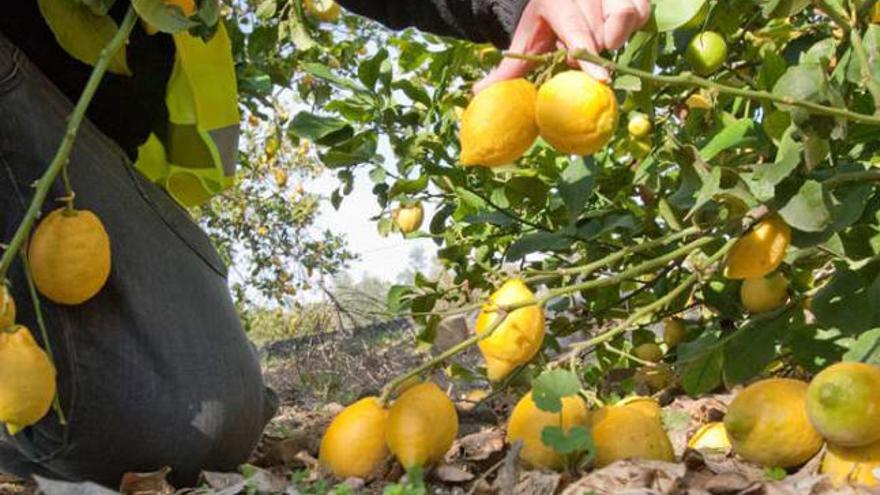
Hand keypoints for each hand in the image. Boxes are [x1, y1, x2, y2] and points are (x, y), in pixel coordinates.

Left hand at [474, 0, 650, 92]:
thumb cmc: (539, 23)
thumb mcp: (524, 41)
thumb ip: (506, 69)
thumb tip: (478, 91)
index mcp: (555, 2)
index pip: (577, 33)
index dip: (589, 57)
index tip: (602, 79)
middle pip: (600, 31)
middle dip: (593, 51)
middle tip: (580, 58)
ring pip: (626, 15)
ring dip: (616, 36)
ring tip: (602, 41)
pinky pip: (640, 10)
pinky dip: (633, 24)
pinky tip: (617, 32)